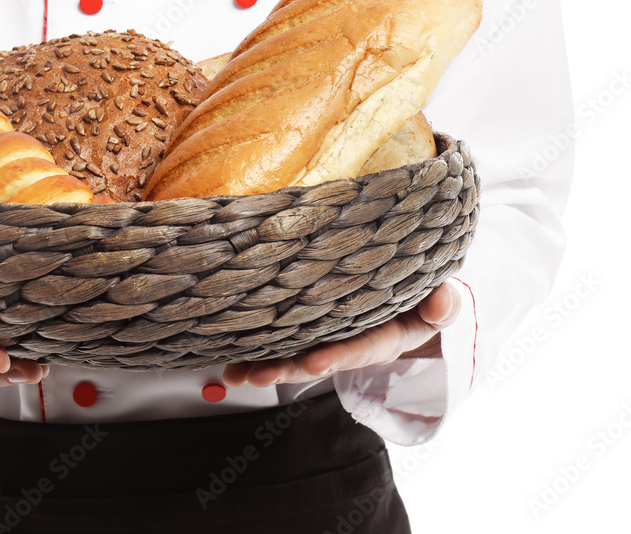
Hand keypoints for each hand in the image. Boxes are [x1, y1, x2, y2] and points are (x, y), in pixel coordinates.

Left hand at [222, 282, 460, 387]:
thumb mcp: (439, 302)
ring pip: (292, 354)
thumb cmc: (420, 296)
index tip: (313, 364)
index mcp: (382, 337)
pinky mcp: (305, 328)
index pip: (359, 349)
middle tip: (259, 375)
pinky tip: (230, 362)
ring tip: (236, 374)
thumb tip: (443, 302)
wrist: (407, 298)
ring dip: (263, 365)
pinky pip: (279, 340)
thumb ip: (443, 305)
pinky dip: (253, 351)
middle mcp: (348, 343)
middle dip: (286, 369)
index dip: (337, 357)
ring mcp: (324, 338)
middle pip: (316, 359)